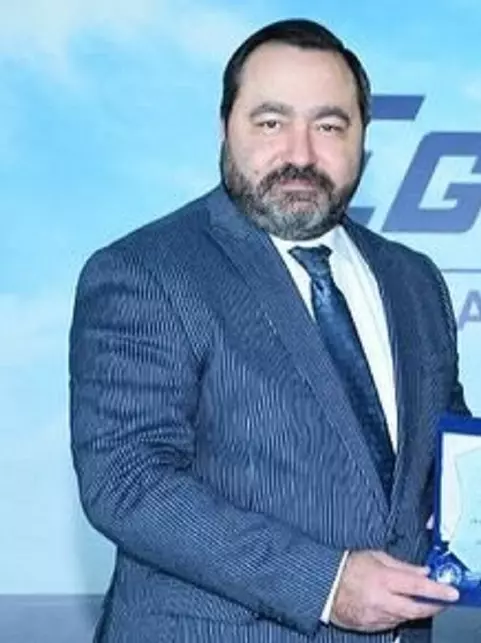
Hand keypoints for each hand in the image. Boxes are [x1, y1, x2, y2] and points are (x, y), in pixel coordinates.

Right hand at [330, 550, 458, 632]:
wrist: (323, 585)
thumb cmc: (346, 566)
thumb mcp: (374, 556)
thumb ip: (401, 565)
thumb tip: (422, 572)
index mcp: (382, 578)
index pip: (417, 587)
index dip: (437, 590)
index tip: (451, 592)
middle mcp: (381, 600)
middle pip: (416, 609)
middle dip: (432, 607)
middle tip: (441, 602)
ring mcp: (376, 616)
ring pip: (404, 618)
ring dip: (412, 610)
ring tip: (409, 599)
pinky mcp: (370, 626)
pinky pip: (390, 623)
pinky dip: (396, 615)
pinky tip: (392, 605)